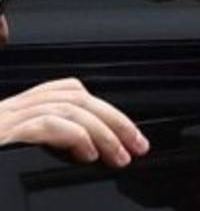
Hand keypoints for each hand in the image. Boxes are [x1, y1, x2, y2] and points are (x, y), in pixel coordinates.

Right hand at [0, 78, 148, 165]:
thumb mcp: (13, 145)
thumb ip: (47, 138)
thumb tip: (89, 149)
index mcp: (18, 107)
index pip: (71, 92)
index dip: (105, 110)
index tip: (129, 134)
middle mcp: (15, 108)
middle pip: (77, 99)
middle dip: (115, 121)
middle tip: (138, 145)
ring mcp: (8, 118)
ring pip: (71, 109)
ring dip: (103, 133)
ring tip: (120, 156)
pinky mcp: (5, 133)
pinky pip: (49, 124)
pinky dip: (76, 137)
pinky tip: (89, 155)